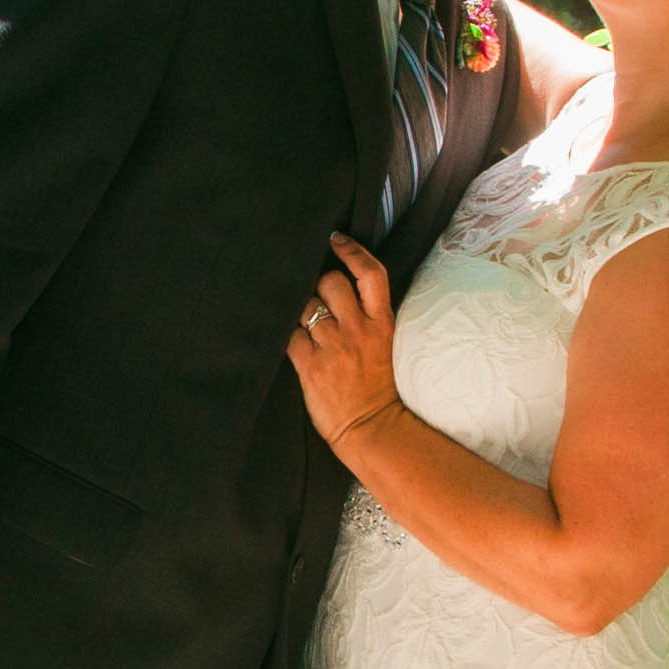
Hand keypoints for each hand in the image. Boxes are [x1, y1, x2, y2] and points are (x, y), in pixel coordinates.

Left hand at [286, 233, 400, 447]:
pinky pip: (288, 334)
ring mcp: (333, 346)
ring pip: (305, 306)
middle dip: (318, 286)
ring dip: (299, 312)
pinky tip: (288, 340)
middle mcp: (358, 329)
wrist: (372, 428)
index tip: (336, 239)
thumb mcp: (384, 344)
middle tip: (317, 302)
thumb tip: (335, 288)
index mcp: (382, 323)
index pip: (370, 273)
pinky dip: (284, 334)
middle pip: (330, 282)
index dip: (352, 251)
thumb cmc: (376, 387)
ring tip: (304, 327)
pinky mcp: (310, 365)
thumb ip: (366, 316)